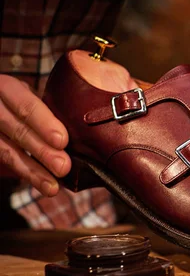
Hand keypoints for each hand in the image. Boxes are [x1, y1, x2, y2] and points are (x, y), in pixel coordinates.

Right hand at [0, 75, 70, 195]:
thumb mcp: (35, 93)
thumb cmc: (29, 101)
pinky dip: (26, 174)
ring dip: (32, 171)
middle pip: (16, 130)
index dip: (43, 123)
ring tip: (52, 187)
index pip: (25, 105)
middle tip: (64, 167)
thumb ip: (55, 104)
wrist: (1, 108)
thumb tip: (94, 116)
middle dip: (41, 151)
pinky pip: (5, 162)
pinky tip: (43, 186)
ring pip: (7, 152)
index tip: (62, 141)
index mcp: (7, 88)